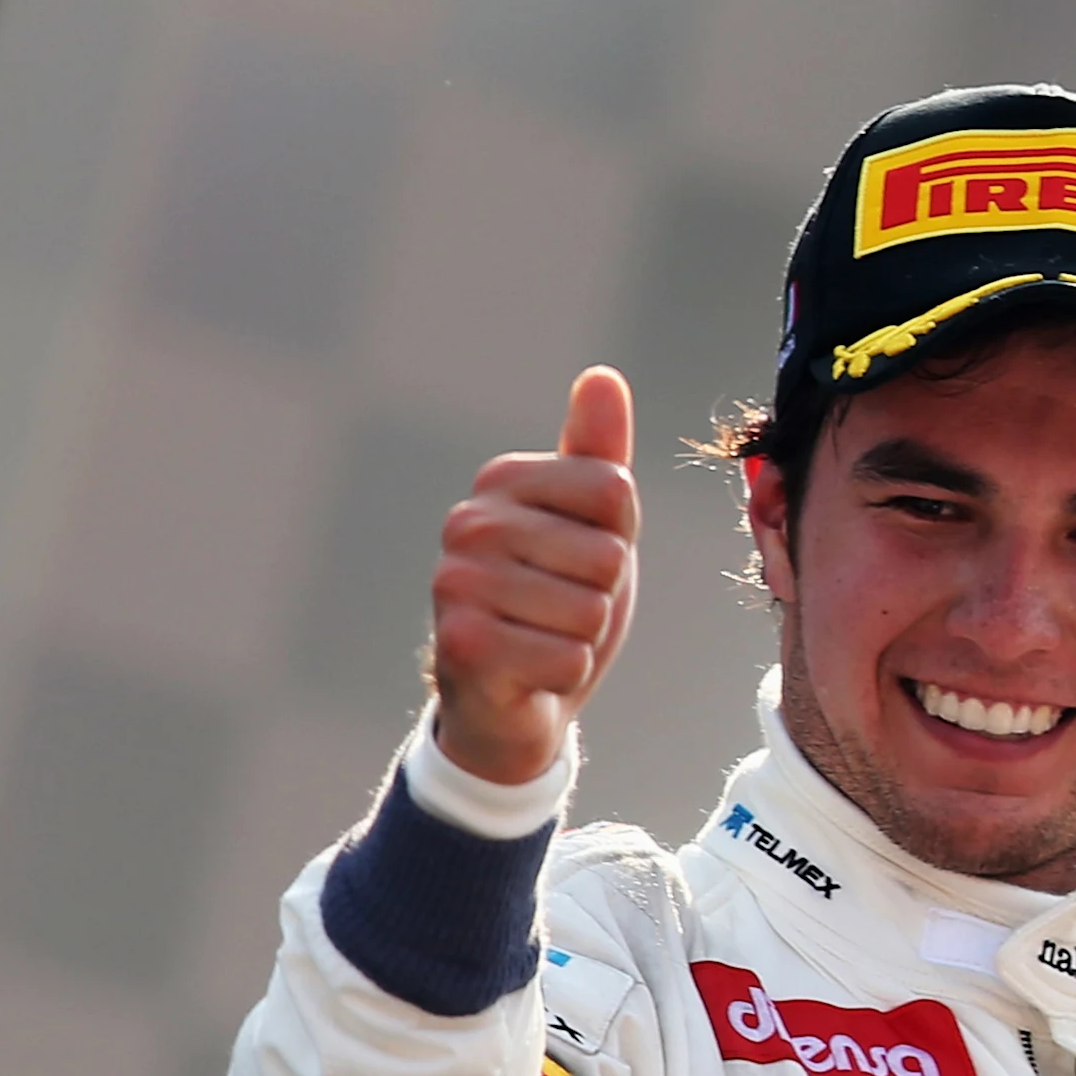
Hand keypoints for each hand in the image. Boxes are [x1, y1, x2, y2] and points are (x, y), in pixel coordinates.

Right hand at [430, 366, 640, 784]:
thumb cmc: (558, 600)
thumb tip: (603, 377)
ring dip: (583, 638)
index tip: (579, 559)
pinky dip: (566, 674)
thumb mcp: (593, 525)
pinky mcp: (462, 642)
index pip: (616, 492)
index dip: (618, 540)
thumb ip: (599, 456)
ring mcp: (457, 580)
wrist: (513, 698)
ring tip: (543, 637)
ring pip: (591, 611)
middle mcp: (469, 521)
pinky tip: (531, 672)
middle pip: (608, 556)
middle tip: (560, 609)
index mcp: (503, 481)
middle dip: (601, 597)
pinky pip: (570, 657)